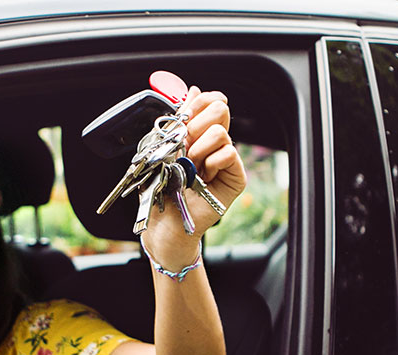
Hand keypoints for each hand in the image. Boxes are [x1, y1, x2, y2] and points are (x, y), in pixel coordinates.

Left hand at [142, 84, 246, 268]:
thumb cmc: (161, 188)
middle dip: (195, 125)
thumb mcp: (164, 147)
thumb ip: (180, 119)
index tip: (184, 117)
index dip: (198, 103)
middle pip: (220, 108)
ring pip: (221, 131)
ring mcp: (226, 160)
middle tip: (184, 148)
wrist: (164, 222)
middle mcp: (215, 144)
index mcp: (199, 133)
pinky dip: (211, 162)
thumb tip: (193, 89)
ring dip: (198, 149)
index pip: (212, 101)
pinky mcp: (236, 178)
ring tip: (190, 167)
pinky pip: (229, 153)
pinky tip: (202, 177)